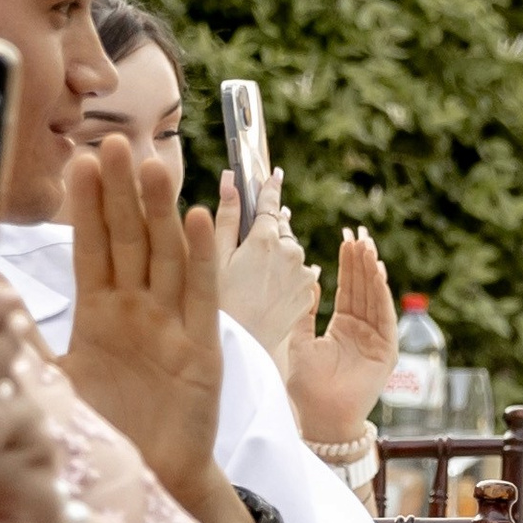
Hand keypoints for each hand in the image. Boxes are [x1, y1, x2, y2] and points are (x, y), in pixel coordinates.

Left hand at [60, 139, 225, 513]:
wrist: (152, 478)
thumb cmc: (106, 429)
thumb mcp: (54, 380)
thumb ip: (25, 337)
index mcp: (100, 314)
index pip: (91, 248)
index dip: (87, 206)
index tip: (79, 160)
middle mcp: (138, 311)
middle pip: (131, 241)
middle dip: (123, 192)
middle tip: (117, 142)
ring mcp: (172, 326)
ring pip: (166, 257)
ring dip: (162, 212)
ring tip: (156, 166)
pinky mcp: (202, 350)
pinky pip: (201, 296)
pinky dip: (202, 258)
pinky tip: (200, 219)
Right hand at [215, 169, 320, 362]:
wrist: (240, 348)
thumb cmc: (216, 302)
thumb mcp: (214, 257)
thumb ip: (227, 217)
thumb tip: (231, 179)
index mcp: (266, 239)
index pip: (269, 203)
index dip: (269, 188)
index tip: (274, 175)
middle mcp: (292, 252)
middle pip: (280, 229)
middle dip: (268, 229)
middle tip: (250, 240)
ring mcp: (303, 273)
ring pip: (291, 252)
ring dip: (277, 254)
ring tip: (253, 274)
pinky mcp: (308, 292)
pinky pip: (299, 274)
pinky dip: (286, 274)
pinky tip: (266, 288)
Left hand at [285, 228, 398, 447]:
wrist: (319, 417)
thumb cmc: (305, 386)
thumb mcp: (298, 340)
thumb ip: (304, 312)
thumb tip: (308, 279)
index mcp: (343, 328)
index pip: (348, 289)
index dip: (347, 265)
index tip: (345, 239)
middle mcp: (363, 331)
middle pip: (364, 289)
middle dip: (361, 262)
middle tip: (359, 235)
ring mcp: (376, 341)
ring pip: (375, 299)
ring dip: (372, 272)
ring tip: (367, 247)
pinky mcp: (386, 352)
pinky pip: (384, 317)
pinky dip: (382, 295)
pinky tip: (377, 274)